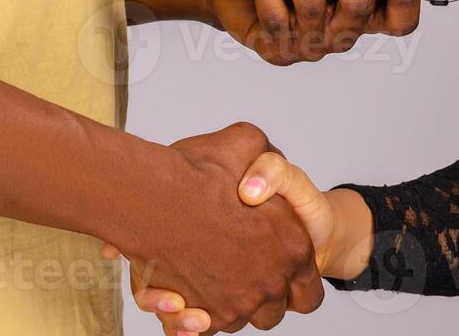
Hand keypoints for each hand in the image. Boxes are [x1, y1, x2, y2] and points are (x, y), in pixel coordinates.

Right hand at [103, 123, 323, 332]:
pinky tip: (180, 295)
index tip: (276, 271)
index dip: (296, 283)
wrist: (149, 198)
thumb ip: (265, 161)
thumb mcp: (246, 142)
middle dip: (260, 297)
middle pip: (272, 312)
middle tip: (239, 270)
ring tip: (207, 274)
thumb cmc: (196, 173)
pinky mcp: (202, 317)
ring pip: (237, 321)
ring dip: (226, 303)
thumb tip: (262, 176)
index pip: (308, 293)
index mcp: (293, 247)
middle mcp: (270, 283)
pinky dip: (191, 319)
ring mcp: (236, 305)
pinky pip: (201, 329)